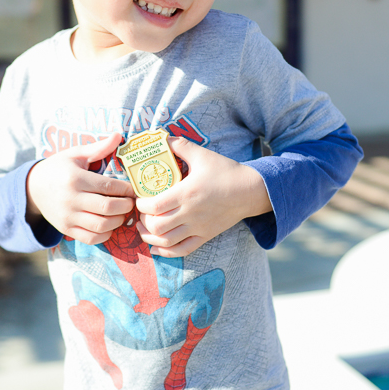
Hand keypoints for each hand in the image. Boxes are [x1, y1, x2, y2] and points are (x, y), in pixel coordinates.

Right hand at [26, 133, 134, 244]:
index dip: (126, 189)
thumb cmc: (59, 168)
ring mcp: (68, 217)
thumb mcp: (75, 154)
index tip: (133, 189)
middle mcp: (71, 199)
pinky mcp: (66, 229)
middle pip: (108, 207)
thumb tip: (119, 135)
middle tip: (131, 202)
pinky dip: (105, 234)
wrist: (34, 188)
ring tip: (122, 213)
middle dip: (126, 206)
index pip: (109, 186)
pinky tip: (109, 224)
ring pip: (102, 225)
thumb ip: (98, 147)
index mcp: (75, 178)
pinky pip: (91, 238)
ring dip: (118, 221)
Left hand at [135, 136, 271, 256]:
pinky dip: (166, 252)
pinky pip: (182, 250)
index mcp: (186, 193)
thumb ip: (180, 146)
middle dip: (142, 221)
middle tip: (140, 213)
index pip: (154, 205)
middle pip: (157, 226)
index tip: (138, 198)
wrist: (250, 190)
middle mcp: (190, 213)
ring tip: (143, 229)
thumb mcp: (202, 155)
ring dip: (150, 237)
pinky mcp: (205, 236)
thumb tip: (162, 138)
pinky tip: (156, 248)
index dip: (140, 205)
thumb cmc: (226, 171)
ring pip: (166, 241)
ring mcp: (198, 227)